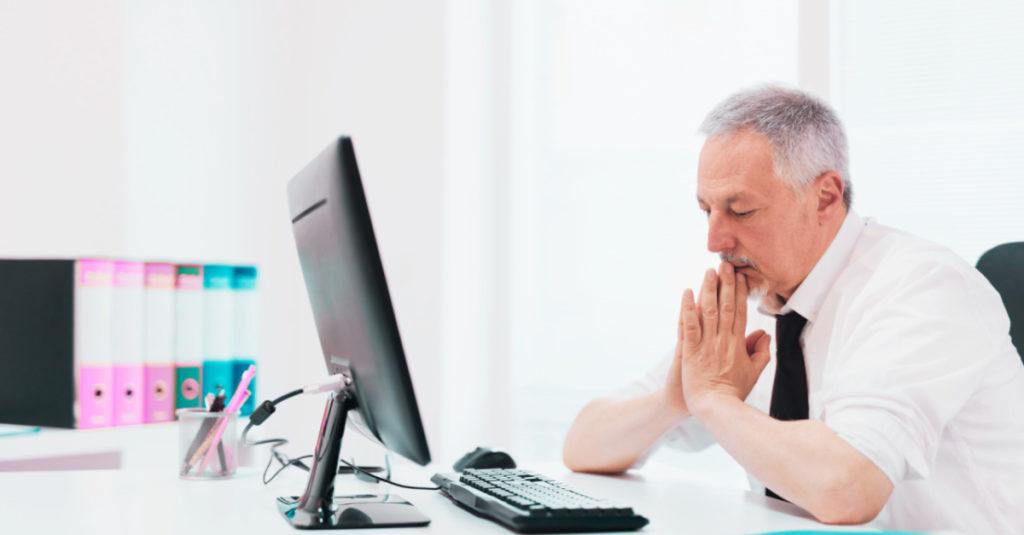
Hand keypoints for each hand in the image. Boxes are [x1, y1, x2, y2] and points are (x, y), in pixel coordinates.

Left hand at [678, 262, 771, 417]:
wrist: (716, 409)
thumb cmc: (733, 392)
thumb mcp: (754, 372)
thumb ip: (761, 351)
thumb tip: (763, 334)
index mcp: (738, 344)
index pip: (741, 312)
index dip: (740, 293)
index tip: (740, 276)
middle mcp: (723, 340)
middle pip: (726, 307)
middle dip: (726, 284)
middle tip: (725, 265)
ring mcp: (707, 345)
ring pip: (708, 312)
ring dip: (709, 290)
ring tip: (708, 272)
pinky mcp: (690, 351)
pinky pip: (689, 326)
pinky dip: (688, 309)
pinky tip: (687, 292)